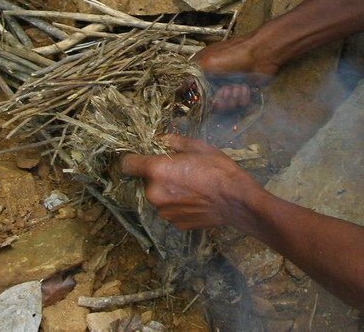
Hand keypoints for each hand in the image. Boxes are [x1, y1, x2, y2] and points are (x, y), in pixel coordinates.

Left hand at [120, 134, 258, 230]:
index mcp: (157, 170)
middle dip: (158, 176)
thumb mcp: (198, 147)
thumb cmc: (218, 170)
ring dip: (168, 191)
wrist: (237, 200)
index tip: (142, 159)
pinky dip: (178, 205)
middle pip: (145, 182)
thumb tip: (161, 139)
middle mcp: (154, 193)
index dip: (133, 160)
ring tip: (191, 186)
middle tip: (180, 171)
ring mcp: (164, 211)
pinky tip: (195, 199)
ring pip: (158, 197)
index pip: (127, 164)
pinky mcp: (174, 223)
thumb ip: (173, 142)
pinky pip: (170, 210)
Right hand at [195, 34, 277, 110]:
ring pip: (226, 107)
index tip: (207, 98)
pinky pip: (239, 105)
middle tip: (227, 89)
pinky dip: (243, 97)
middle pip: (211, 105)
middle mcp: (213, 82)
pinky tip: (246, 86)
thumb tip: (177, 88)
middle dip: (220, 99)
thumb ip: (191, 77)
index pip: (194, 94)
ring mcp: (228, 88)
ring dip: (233, 98)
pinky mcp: (242, 92)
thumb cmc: (232, 55)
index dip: (200, 100)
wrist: (261, 54)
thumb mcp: (207, 62)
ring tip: (238, 85)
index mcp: (202, 74)